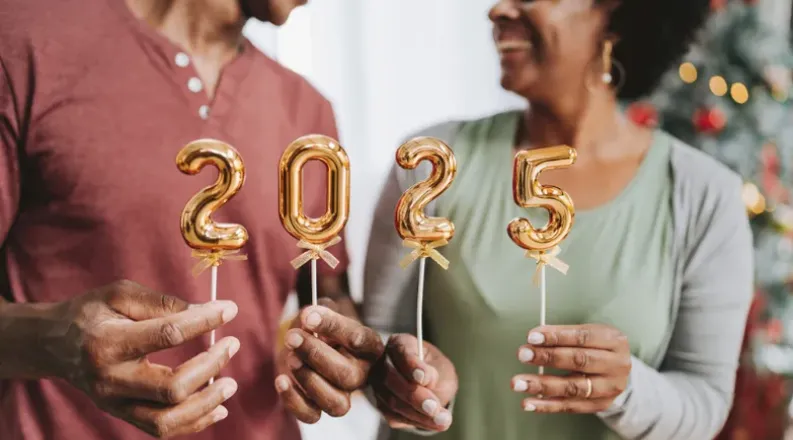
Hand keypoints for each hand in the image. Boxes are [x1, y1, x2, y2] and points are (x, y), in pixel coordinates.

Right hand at [50, 280, 240, 437]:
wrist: (53, 343)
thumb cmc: (92, 312)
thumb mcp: (120, 293)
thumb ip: (162, 302)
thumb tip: (205, 311)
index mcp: (108, 342)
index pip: (167, 335)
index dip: (204, 322)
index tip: (230, 309)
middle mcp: (110, 379)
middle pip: (171, 387)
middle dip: (210, 366)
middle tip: (232, 345)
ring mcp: (114, 403)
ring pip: (166, 420)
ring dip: (206, 403)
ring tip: (230, 384)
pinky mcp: (121, 413)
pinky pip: (161, 429)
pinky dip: (195, 422)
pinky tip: (218, 407)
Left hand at [274, 299, 383, 422]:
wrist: (300, 347)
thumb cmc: (316, 330)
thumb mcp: (318, 315)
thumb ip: (316, 313)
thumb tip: (309, 318)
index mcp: (368, 347)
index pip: (359, 339)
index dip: (334, 327)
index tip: (309, 316)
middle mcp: (361, 374)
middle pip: (349, 376)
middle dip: (316, 355)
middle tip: (292, 337)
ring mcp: (342, 395)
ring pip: (336, 403)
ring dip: (309, 379)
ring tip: (291, 358)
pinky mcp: (319, 409)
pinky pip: (311, 416)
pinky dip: (293, 400)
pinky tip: (281, 380)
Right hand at [370, 334, 456, 431]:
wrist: (434, 389)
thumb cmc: (436, 371)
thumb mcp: (442, 367)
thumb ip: (433, 371)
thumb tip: (424, 380)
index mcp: (400, 344)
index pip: (401, 351)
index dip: (411, 365)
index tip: (425, 378)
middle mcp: (384, 362)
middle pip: (391, 378)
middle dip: (415, 395)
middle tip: (434, 406)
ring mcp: (379, 385)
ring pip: (392, 401)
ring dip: (418, 413)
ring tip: (442, 419)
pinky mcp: (382, 406)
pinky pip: (395, 416)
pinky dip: (417, 421)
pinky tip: (434, 422)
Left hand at [512, 324, 630, 413]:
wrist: (618, 371)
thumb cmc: (598, 347)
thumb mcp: (589, 333)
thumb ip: (563, 335)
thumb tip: (534, 339)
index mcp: (613, 340)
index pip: (582, 337)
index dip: (556, 337)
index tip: (532, 337)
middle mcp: (616, 364)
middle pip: (578, 361)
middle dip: (547, 357)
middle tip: (523, 355)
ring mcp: (610, 387)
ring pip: (573, 387)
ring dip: (542, 385)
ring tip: (520, 382)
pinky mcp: (600, 404)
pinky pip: (570, 406)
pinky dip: (547, 405)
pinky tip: (529, 403)